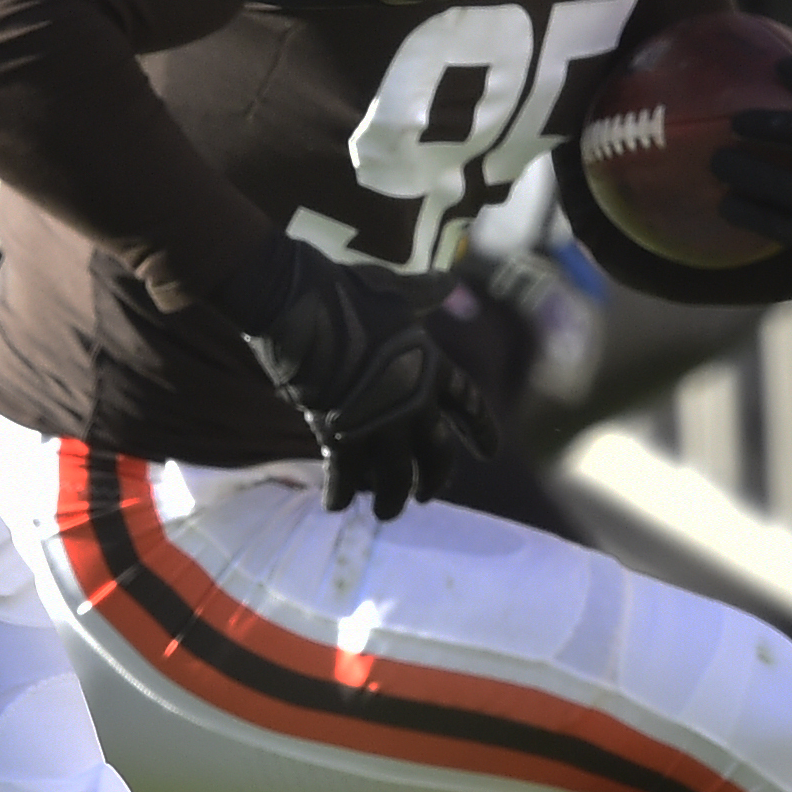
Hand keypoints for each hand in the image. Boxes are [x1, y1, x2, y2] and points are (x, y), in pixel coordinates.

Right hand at [223, 235, 498, 518]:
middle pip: (437, 456)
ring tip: (386, 512)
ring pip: (396, 480)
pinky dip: (340, 495)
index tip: (491, 454)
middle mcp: (414, 403)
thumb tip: (448, 279)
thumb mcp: (394, 290)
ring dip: (392, 501)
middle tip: (427, 496)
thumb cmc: (347, 292)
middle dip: (434, 481)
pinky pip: (346, 479)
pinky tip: (334, 506)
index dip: (482, 431)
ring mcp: (379, 423)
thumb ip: (423, 293)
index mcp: (432, 367)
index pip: (469, 405)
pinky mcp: (341, 436)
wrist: (301, 305)